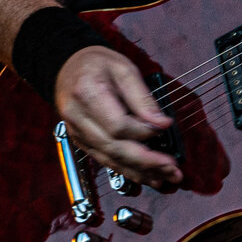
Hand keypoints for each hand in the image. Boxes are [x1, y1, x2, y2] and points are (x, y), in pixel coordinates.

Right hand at [55, 46, 180, 185]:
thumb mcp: (123, 69)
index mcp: (87, 94)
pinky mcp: (81, 141)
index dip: (143, 131)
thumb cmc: (97, 64)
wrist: (68, 66)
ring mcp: (77, 133)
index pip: (117, 125)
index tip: (164, 128)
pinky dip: (127, 170)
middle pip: (114, 148)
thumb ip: (142, 98)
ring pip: (110, 159)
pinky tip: (145, 175)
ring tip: (165, 177)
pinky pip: (105, 160)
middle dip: (146, 162)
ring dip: (140, 172)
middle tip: (172, 169)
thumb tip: (162, 123)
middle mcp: (78, 118)